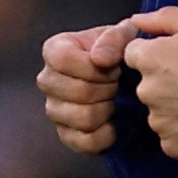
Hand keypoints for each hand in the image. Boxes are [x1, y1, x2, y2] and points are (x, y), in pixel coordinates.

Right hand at [36, 23, 134, 157]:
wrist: (129, 78)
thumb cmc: (122, 52)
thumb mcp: (124, 36)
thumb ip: (114, 38)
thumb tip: (99, 59)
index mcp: (56, 50)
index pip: (62, 60)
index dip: (93, 66)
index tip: (113, 65)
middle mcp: (48, 80)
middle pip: (76, 91)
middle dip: (107, 88)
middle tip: (117, 83)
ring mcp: (54, 110)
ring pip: (82, 118)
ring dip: (107, 110)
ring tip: (114, 100)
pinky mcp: (66, 135)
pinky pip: (85, 142)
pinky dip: (106, 135)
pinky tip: (113, 122)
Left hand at [118, 7, 177, 164]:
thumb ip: (163, 18)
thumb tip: (136, 20)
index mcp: (150, 59)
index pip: (135, 55)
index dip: (158, 55)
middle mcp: (147, 92)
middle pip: (147, 86)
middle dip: (166, 83)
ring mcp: (160, 122)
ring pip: (160, 114)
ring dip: (175, 110)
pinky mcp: (174, 147)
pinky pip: (172, 139)